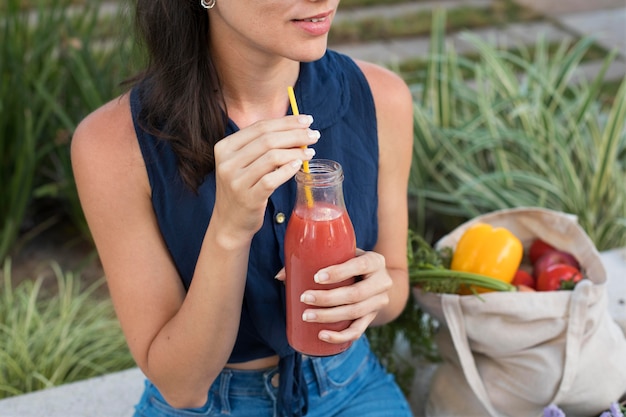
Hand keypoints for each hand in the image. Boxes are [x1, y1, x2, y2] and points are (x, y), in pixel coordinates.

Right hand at [211, 115, 318, 243]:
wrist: (229, 223)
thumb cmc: (242, 188)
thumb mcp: (242, 164)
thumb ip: (261, 146)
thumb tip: (296, 128)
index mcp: (225, 147)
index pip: (259, 127)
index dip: (286, 122)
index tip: (307, 120)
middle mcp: (227, 162)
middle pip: (268, 139)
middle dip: (296, 134)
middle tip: (314, 135)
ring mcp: (236, 181)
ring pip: (272, 157)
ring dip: (296, 152)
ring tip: (310, 152)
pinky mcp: (248, 198)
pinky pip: (272, 179)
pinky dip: (288, 170)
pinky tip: (299, 166)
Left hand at [277, 249, 392, 343]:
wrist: (374, 279)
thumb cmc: (349, 263)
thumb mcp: (340, 255)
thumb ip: (312, 259)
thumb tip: (280, 276)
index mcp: (375, 261)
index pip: (360, 266)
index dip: (339, 273)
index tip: (316, 277)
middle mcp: (382, 282)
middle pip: (356, 294)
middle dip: (328, 298)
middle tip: (304, 297)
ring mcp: (379, 303)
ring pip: (355, 313)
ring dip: (329, 316)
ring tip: (306, 315)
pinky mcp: (372, 319)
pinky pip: (357, 331)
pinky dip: (339, 336)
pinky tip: (322, 335)